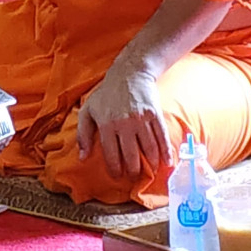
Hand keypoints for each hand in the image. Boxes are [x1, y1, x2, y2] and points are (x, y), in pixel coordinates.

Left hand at [75, 63, 173, 183]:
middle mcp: (124, 124)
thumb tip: (83, 158)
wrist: (129, 73)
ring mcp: (141, 119)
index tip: (117, 177)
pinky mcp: (154, 114)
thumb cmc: (106, 94)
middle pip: (131, 156)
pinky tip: (167, 162)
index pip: (111, 155)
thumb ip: (83, 134)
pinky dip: (166, 152)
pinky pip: (162, 137)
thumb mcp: (88, 110)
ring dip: (150, 164)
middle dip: (133, 170)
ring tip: (149, 171)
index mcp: (106, 124)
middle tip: (134, 176)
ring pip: (148, 149)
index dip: (115, 169)